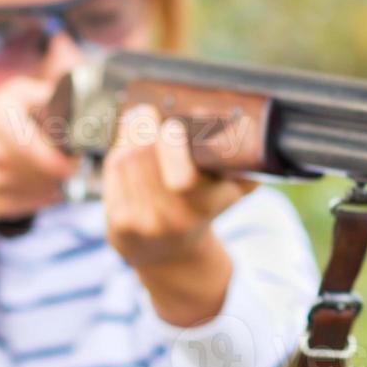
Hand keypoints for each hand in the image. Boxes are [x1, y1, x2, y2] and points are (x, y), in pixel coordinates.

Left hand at [104, 104, 254, 325]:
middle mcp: (170, 221)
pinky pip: (113, 175)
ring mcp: (141, 224)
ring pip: (125, 161)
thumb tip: (254, 129)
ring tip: (140, 121)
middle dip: (144, 128)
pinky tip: (128, 144)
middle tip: (149, 111)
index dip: (172, 146)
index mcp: (201, 210)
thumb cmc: (204, 208)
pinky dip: (118, 153)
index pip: (182, 180)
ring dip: (130, 136)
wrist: (172, 254)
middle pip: (144, 158)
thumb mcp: (232, 191)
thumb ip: (246, 164)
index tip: (172, 124)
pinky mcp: (117, 224)